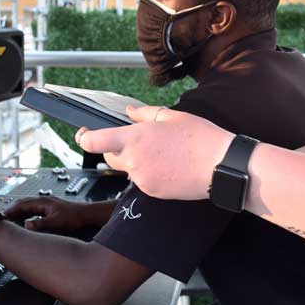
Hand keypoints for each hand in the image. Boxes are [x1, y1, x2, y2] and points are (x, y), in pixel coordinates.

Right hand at [5, 197, 86, 232]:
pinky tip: (25, 221)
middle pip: (23, 204)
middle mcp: (43, 201)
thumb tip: (26, 226)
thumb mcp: (56, 223)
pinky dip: (26, 214)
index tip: (2, 216)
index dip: (11, 210)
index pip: (22, 204)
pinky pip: (33, 210)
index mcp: (43, 202)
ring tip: (11, 221)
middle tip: (3, 219)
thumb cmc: (74, 217)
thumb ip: (40, 224)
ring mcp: (47, 204)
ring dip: (19, 212)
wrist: (86, 215)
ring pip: (28, 207)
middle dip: (12, 210)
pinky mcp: (50, 209)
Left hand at [78, 106, 234, 200]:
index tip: (83, 134)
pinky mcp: (153, 192)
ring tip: (163, 152)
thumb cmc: (200, 138)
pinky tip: (169, 165)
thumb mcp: (172, 116)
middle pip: (109, 157)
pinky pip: (143, 181)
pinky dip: (149, 173)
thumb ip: (145, 114)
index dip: (84, 138)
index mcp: (135, 138)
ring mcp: (143, 179)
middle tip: (137, 140)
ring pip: (129, 169)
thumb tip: (130, 112)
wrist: (221, 167)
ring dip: (136, 161)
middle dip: (116, 149)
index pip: (95, 142)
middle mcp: (134, 161)